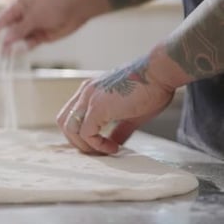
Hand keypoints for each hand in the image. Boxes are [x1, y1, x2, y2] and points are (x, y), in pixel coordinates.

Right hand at [0, 0, 86, 50]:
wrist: (76, 10)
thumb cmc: (54, 7)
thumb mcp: (34, 17)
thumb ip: (20, 29)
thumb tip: (5, 39)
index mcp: (18, 7)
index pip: (2, 21)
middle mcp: (22, 17)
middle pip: (9, 32)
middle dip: (4, 43)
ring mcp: (31, 27)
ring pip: (18, 40)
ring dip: (13, 47)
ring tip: (8, 56)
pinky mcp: (39, 36)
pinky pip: (28, 44)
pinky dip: (24, 48)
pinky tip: (20, 51)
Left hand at [56, 53, 175, 153]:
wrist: (160, 72)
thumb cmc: (151, 88)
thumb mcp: (130, 112)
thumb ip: (118, 129)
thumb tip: (115, 144)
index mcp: (90, 91)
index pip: (70, 115)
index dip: (79, 133)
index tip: (98, 143)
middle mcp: (85, 92)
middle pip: (64, 122)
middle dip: (77, 141)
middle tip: (97, 151)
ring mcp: (89, 98)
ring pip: (70, 128)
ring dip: (84, 145)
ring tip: (104, 150)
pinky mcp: (97, 107)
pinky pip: (86, 133)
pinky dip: (96, 145)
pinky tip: (112, 148)